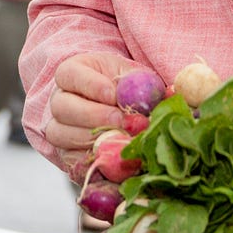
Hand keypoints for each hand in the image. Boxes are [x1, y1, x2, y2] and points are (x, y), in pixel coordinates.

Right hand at [45, 51, 136, 179]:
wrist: (116, 109)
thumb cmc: (125, 87)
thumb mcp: (136, 77)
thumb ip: (148, 84)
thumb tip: (173, 93)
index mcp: (72, 73)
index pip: (69, 74)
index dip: (89, 85)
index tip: (113, 94)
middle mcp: (60, 100)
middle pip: (62, 107)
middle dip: (93, 115)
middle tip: (120, 121)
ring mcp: (59, 127)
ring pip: (61, 134)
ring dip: (91, 139)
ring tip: (120, 139)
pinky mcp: (65, 152)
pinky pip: (69, 159)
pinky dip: (89, 159)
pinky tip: (111, 158)